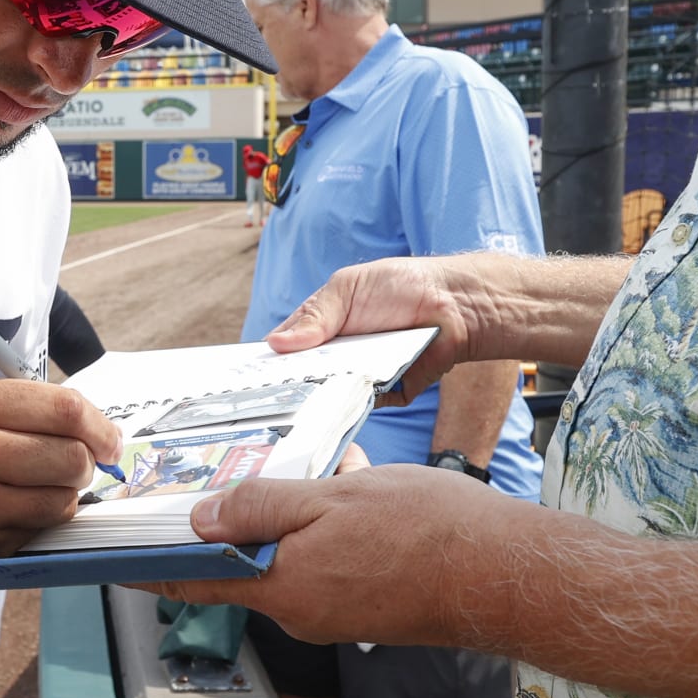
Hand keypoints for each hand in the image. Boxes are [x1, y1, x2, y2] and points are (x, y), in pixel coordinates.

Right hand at [0, 378, 122, 568]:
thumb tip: (93, 423)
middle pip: (71, 457)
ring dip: (66, 494)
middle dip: (87, 461)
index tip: (109, 437)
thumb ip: (21, 404)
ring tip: (45, 485)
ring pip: (61, 501)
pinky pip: (36, 532)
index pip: (63, 409)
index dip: (99, 424)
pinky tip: (16, 508)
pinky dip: (39, 520)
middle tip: (79, 462)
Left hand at [139, 464, 554, 648]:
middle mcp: (301, 612)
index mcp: (283, 588)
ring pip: (286, 562)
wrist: (507, 574)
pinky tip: (342, 494)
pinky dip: (318, 532)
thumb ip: (263, 508)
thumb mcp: (333, 499)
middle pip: (239, 570)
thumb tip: (202, 520)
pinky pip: (322, 565)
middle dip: (225, 529)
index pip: (194, 585)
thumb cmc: (428, 531)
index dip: (150, 571)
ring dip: (282, 523)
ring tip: (298, 475)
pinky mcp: (364, 606)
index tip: (113, 560)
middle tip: (209, 483)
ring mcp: (334, 613)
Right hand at [266, 256, 493, 404]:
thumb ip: (314, 316)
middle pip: (303, 378)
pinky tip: (331, 410)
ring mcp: (359, 377)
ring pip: (328, 397)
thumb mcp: (347, 289)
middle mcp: (337, 356)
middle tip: (261, 400)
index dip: (266, 364)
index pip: (285, 350)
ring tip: (292, 407)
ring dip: (315, 400)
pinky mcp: (385, 396)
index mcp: (321, 328)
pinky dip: (348, 408)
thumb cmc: (401, 286)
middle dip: (285, 387)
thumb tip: (275, 344)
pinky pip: (360, 408)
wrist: (455, 305)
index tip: (242, 380)